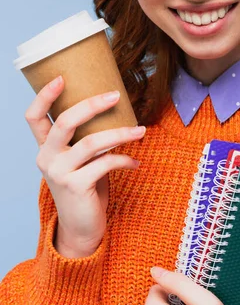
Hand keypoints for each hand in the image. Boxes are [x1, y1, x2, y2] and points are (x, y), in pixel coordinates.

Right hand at [25, 75, 145, 257]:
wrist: (81, 228)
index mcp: (45, 148)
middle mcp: (47, 158)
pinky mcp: (77, 186)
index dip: (44, 96)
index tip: (61, 77)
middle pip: (65, 121)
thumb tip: (114, 109)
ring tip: (141, 130)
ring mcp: (60, 173)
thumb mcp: (80, 160)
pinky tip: (135, 162)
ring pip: (92, 142)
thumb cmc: (85, 187)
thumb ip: (85, 139)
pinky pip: (106, 164)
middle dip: (92, 105)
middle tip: (116, 96)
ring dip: (121, 133)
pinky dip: (124, 159)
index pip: (34, 117)